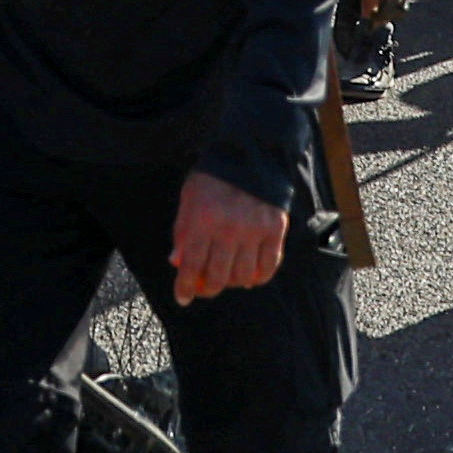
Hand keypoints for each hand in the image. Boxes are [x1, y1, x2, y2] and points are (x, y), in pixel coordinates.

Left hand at [170, 170, 292, 299]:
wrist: (249, 155)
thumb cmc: (213, 178)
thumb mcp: (189, 198)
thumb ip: (182, 230)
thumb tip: (177, 262)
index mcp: (202, 219)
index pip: (191, 265)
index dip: (185, 287)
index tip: (183, 298)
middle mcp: (228, 229)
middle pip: (218, 276)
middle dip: (208, 289)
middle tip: (204, 289)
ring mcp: (253, 231)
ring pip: (243, 276)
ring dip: (232, 283)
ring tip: (227, 277)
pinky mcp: (275, 230)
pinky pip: (269, 267)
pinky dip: (259, 277)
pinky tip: (251, 276)